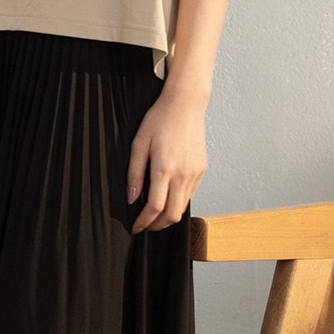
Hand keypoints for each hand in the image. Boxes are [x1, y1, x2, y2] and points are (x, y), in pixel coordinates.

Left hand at [126, 90, 205, 231]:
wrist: (185, 105)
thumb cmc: (159, 120)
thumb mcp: (139, 144)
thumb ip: (134, 173)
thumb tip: (132, 198)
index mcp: (164, 169)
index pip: (155, 208)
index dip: (144, 222)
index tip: (136, 227)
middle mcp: (183, 174)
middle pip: (171, 215)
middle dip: (157, 226)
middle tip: (144, 226)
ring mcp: (194, 173)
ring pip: (182, 207)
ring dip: (167, 216)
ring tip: (154, 214)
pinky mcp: (201, 170)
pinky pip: (189, 195)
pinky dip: (177, 202)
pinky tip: (167, 197)